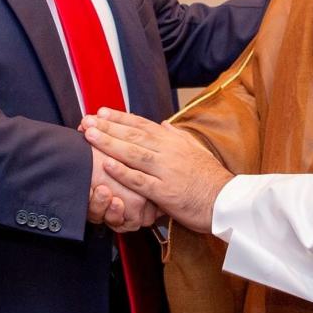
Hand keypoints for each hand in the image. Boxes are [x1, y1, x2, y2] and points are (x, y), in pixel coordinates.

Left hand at [81, 109, 231, 233]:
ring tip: (90, 136)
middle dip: (107, 127)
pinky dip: (123, 172)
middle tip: (86, 121)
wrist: (226, 200)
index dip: (120, 118)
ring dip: (110, 144)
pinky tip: (107, 165)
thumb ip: (177, 136)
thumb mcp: (196, 149)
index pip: (142, 125)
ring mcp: (167, 171)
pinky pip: (140, 181)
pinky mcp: (165, 192)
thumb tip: (164, 124)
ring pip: (134, 154)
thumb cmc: (210, 177)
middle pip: (133, 136)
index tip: (101, 112)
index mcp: (174, 142)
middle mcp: (169, 152)